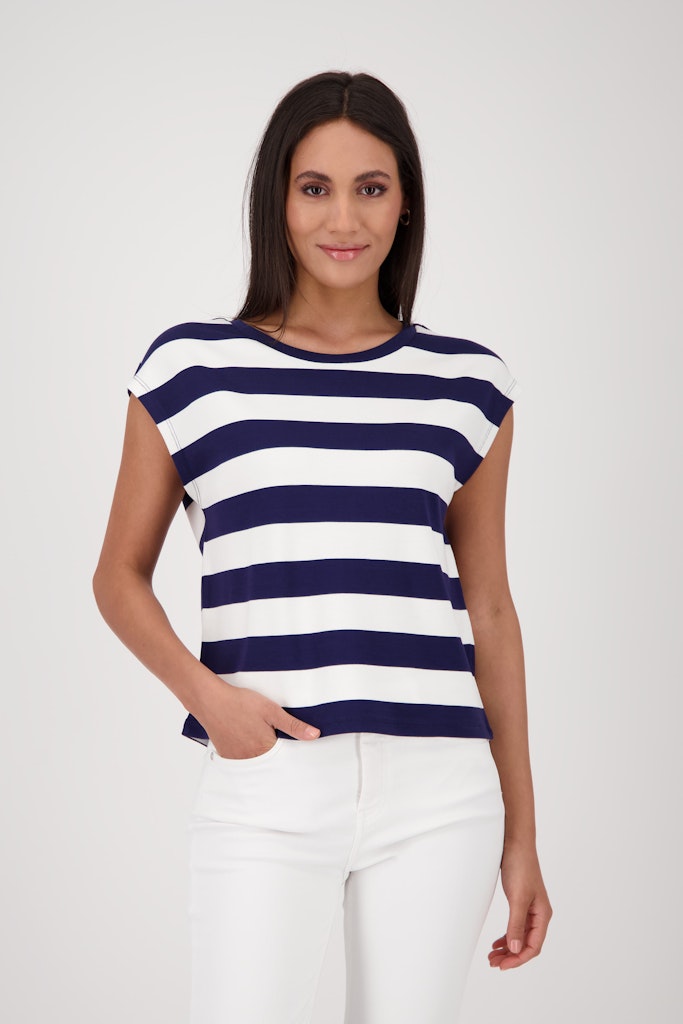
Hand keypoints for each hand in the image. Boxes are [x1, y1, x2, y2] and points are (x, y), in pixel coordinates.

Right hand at [202, 682, 319, 759]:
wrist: (211, 700)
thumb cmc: (240, 703)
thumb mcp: (271, 710)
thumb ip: (294, 725)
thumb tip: (314, 735)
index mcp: (265, 749)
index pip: (284, 756)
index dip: (286, 745)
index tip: (285, 739)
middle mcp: (251, 758)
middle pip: (268, 759)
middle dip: (272, 748)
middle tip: (266, 731)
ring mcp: (236, 757)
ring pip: (254, 758)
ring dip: (257, 750)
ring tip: (254, 731)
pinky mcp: (226, 753)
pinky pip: (240, 758)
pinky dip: (245, 750)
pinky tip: (243, 735)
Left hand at [489, 840, 551, 970]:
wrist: (515, 843)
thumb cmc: (520, 866)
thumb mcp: (518, 898)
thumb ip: (516, 924)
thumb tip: (515, 949)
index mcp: (543, 915)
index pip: (533, 946)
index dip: (518, 959)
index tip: (502, 966)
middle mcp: (539, 914)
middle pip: (527, 944)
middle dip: (511, 956)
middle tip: (493, 963)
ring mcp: (530, 908)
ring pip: (520, 936)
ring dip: (508, 948)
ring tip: (492, 956)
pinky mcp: (521, 902)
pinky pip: (516, 926)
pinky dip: (507, 936)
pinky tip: (497, 942)